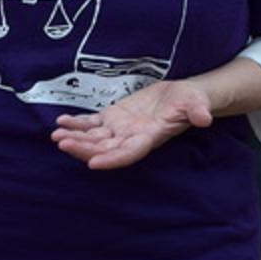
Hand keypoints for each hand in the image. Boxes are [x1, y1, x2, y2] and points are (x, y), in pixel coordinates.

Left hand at [50, 78, 212, 169]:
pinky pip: (92, 123)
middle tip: (63, 143)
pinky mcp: (114, 117)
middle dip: (83, 148)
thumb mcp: (197, 104)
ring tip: (56, 135)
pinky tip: (61, 122)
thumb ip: (198, 111)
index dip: (111, 159)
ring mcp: (121, 129)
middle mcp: (131, 137)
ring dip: (75, 138)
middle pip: (104, 148)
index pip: (128, 153)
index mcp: (150, 138)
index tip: (93, 163)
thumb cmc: (191, 102)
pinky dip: (77, 123)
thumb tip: (204, 118)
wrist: (183, 96)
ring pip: (94, 138)